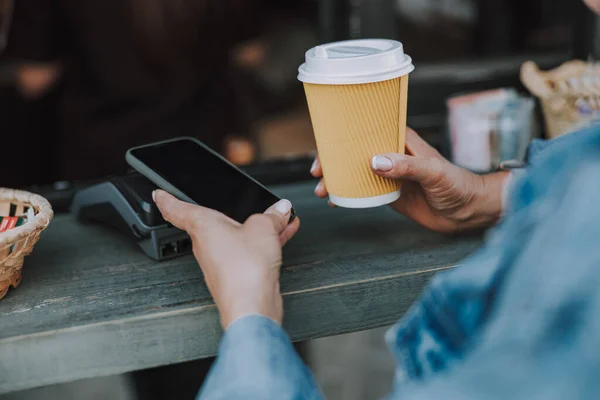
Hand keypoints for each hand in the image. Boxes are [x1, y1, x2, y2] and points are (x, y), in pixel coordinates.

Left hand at [153, 190, 299, 327]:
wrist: (251, 306)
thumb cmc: (244, 269)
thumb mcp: (263, 228)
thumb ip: (272, 216)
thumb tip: (280, 209)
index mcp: (203, 226)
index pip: (177, 210)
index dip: (167, 200)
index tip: (159, 195)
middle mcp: (206, 245)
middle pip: (217, 222)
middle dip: (236, 213)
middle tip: (251, 204)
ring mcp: (219, 262)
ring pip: (238, 238)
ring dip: (257, 229)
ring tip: (280, 220)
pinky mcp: (235, 276)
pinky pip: (248, 252)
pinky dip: (263, 244)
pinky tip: (282, 237)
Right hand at [312, 128, 507, 233]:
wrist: (469, 212)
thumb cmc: (458, 184)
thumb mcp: (433, 172)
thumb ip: (406, 166)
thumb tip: (374, 162)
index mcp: (402, 141)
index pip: (368, 130)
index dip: (344, 135)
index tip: (327, 144)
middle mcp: (392, 155)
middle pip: (355, 152)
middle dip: (334, 160)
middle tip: (319, 172)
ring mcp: (390, 175)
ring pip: (356, 172)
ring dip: (338, 179)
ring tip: (323, 190)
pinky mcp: (390, 194)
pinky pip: (364, 192)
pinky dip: (349, 196)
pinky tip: (337, 200)